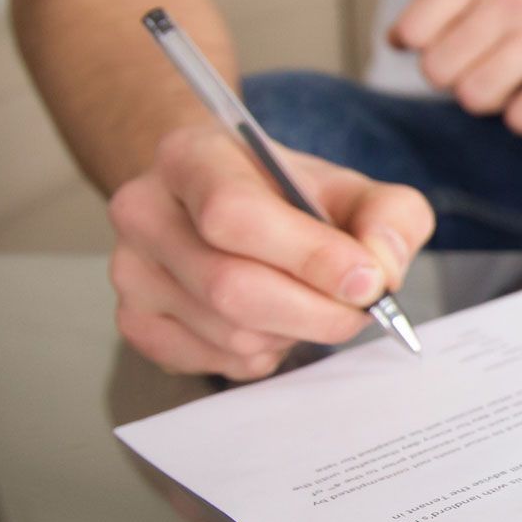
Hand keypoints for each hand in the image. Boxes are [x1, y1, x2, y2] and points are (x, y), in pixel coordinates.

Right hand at [108, 126, 434, 380]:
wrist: (226, 205)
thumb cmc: (290, 197)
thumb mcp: (353, 188)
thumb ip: (389, 217)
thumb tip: (380, 271)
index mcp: (191, 157)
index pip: (235, 216)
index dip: (311, 258)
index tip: (368, 282)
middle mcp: (145, 212)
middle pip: (231, 287)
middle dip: (317, 311)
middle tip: (360, 308)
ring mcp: (131, 272)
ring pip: (232, 334)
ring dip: (295, 332)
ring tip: (310, 301)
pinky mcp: (137, 323)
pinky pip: (220, 363)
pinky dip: (267, 353)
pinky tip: (275, 320)